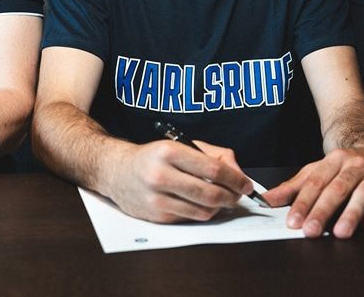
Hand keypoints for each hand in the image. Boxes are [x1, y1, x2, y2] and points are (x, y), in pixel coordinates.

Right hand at [102, 139, 253, 222]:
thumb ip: (214, 154)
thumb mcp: (181, 144)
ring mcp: (157, 198)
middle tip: (239, 195)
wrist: (117, 172)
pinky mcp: (156, 216)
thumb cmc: (154, 157)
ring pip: (203, 211)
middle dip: (232, 197)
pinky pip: (190, 219)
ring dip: (220, 208)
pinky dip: (202, 213)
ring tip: (222, 200)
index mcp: (169, 151)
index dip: (235, 179)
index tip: (247, 184)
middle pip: (210, 194)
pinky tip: (202, 204)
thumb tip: (238, 174)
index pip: (213, 169)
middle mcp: (161, 175)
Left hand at [263, 143, 363, 238]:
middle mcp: (356, 165)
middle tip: (311, 231)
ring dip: (352, 213)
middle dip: (323, 211)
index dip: (303, 203)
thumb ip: (292, 187)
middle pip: (338, 188)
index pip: (316, 182)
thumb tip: (267, 201)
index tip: (293, 222)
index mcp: (334, 160)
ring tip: (340, 232)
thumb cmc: (343, 166)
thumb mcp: (316, 171)